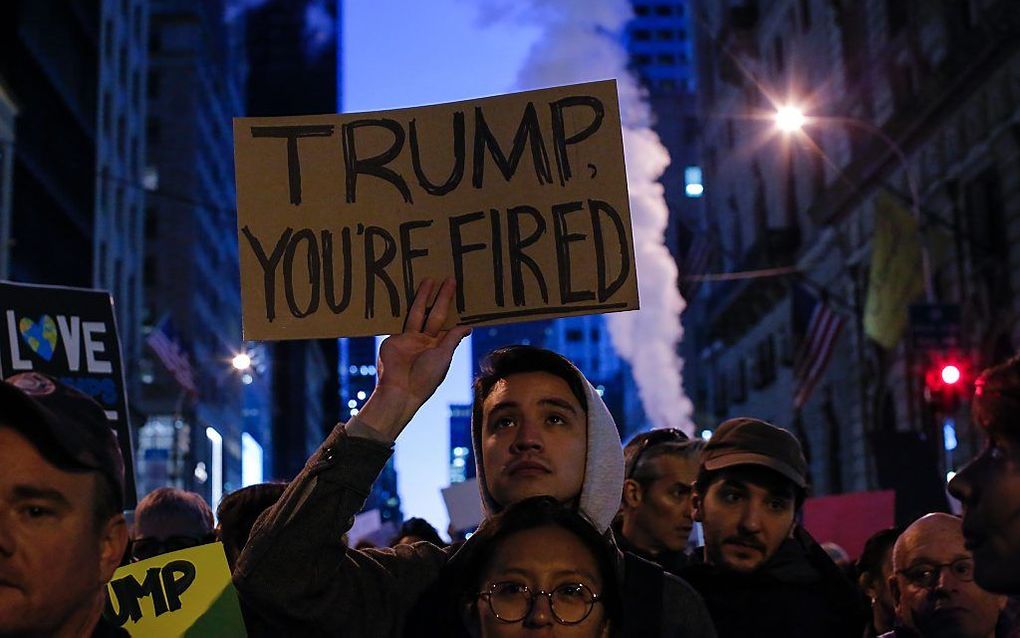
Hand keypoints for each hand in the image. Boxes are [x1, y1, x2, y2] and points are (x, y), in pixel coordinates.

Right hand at [357, 278, 470, 438]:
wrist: (400, 390)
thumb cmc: (426, 377)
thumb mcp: (443, 356)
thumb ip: (453, 338)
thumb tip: (469, 326)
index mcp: (440, 347)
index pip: (449, 324)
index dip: (455, 311)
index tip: (462, 295)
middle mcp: (425, 341)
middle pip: (435, 314)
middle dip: (442, 297)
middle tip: (449, 279)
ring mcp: (409, 339)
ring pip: (418, 312)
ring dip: (423, 297)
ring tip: (429, 279)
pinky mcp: (394, 338)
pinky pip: (400, 319)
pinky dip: (403, 307)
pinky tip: (405, 293)